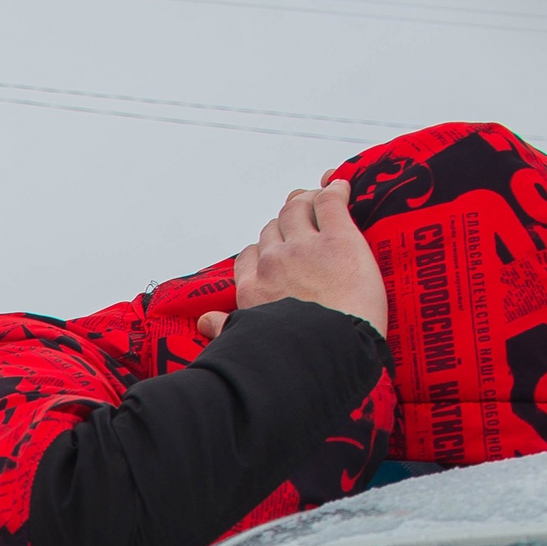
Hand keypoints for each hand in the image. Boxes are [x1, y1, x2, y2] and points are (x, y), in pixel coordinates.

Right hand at [198, 179, 386, 340]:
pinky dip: (335, 190)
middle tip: (300, 219)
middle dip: (285, 221)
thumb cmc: (295, 357)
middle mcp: (274, 262)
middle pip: (274, 228)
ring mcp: (305, 247)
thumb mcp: (248, 342)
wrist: (329, 353)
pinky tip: (341, 187)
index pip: (250, 255)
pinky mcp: (339, 240)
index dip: (263, 249)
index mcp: (253, 289)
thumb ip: (226, 328)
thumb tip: (205, 323)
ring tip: (319, 198)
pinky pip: (330, 203)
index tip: (274, 250)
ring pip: (297, 208)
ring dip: (306, 200)